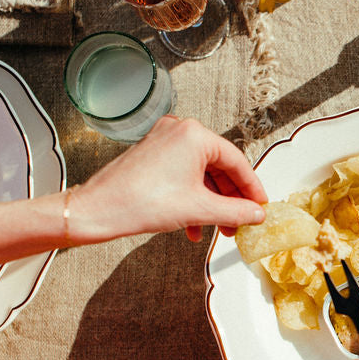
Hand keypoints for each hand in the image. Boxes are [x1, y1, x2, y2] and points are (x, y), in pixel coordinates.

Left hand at [70, 116, 267, 243]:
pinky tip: (195, 224)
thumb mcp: (200, 209)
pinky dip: (194, 198)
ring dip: (213, 203)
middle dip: (231, 199)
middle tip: (242, 220)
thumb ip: (236, 211)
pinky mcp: (153, 155)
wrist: (98, 210)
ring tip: (220, 228)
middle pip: (220, 168)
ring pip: (202, 174)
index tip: (261, 205)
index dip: (252, 188)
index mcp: (194, 135)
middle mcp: (180, 131)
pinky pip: (184, 175)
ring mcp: (164, 141)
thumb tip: (256, 214)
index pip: (237, 161)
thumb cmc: (139, 202)